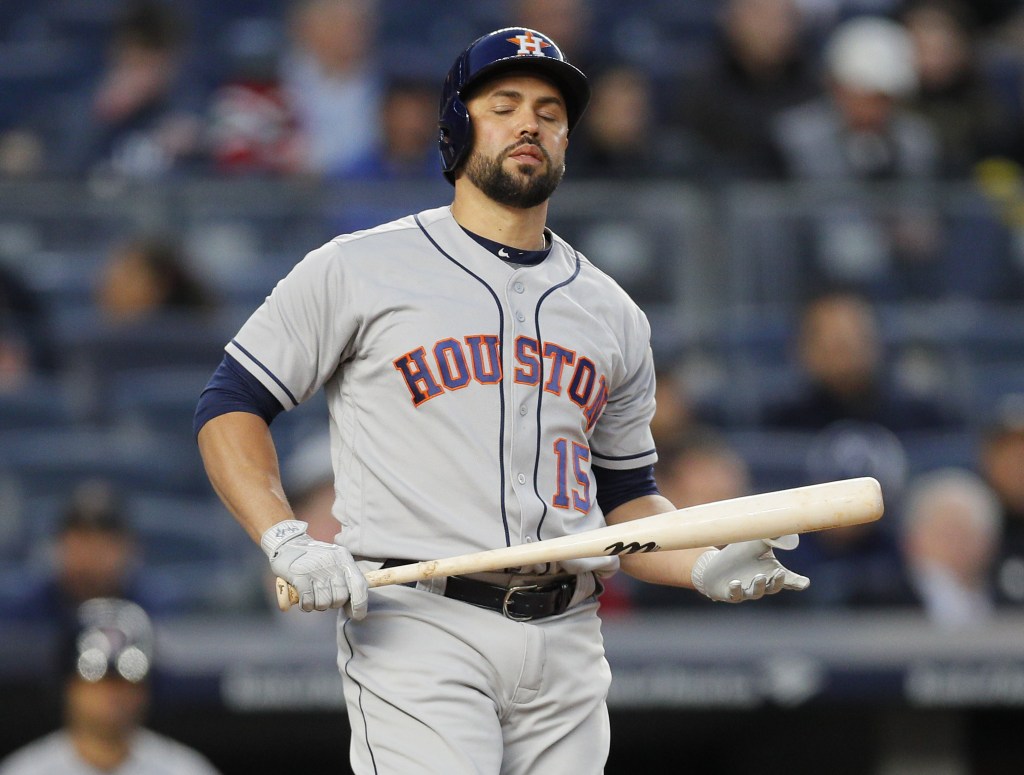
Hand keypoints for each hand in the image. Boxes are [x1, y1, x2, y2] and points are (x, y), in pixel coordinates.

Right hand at [261, 520, 368, 617]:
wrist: (288, 544)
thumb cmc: (314, 558)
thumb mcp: (336, 561)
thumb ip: (346, 580)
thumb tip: (354, 608)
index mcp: (344, 559)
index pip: (359, 586)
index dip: (360, 605)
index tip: (356, 615)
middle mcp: (333, 563)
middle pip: (340, 598)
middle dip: (332, 603)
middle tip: (322, 596)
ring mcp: (316, 569)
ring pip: (323, 603)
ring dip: (316, 605)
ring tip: (312, 595)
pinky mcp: (299, 575)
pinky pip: (308, 601)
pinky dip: (305, 605)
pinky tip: (303, 600)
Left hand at [691, 535, 809, 602]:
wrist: (714, 567)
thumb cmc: (739, 555)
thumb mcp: (755, 544)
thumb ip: (770, 538)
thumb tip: (784, 529)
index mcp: (770, 573)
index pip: (787, 580)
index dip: (796, 582)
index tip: (804, 583)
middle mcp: (761, 584)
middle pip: (773, 587)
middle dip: (777, 582)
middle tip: (780, 573)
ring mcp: (746, 590)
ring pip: (755, 592)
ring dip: (758, 586)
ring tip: (759, 577)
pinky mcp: (731, 593)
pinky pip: (735, 594)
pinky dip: (736, 590)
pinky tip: (735, 583)